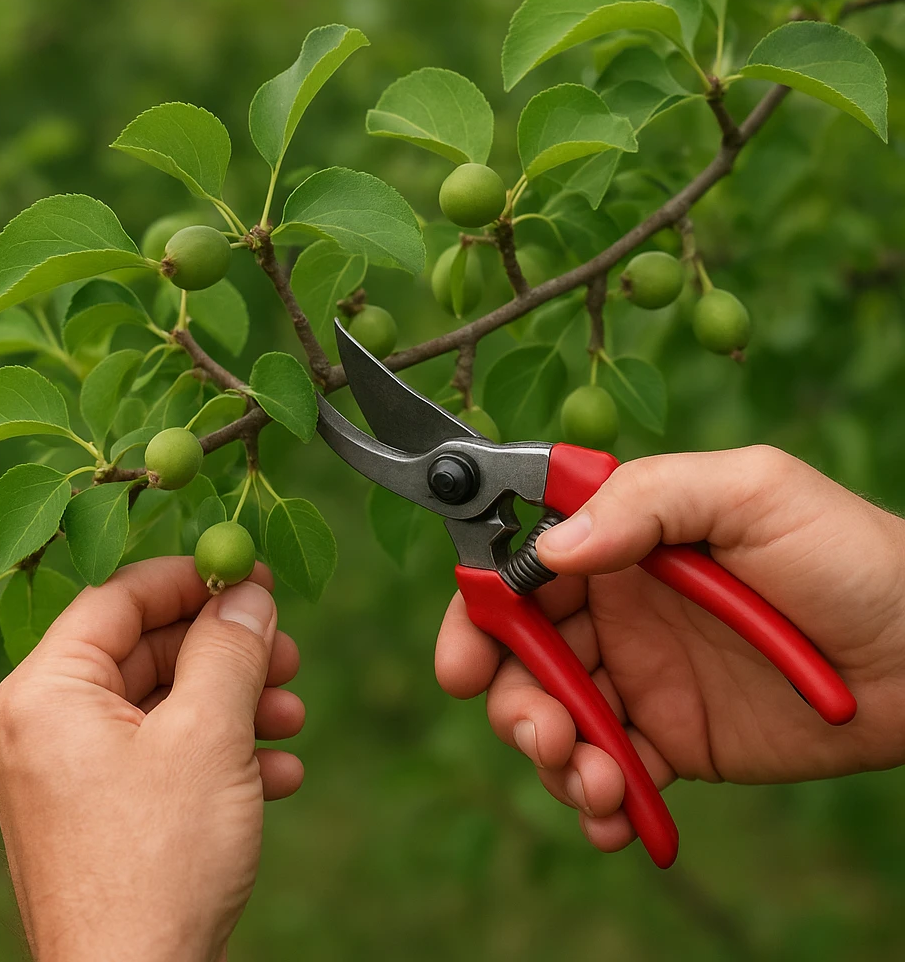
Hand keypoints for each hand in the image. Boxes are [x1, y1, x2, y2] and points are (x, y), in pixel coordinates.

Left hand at [0, 556, 303, 961]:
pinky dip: (222, 754)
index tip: (251, 574)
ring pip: (166, 706)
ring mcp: (76, 777)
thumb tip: (247, 595)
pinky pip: (166, 758)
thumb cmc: (159, 862)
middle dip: (226, 651)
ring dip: (236, 704)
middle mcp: (50, 728)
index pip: (119, 597)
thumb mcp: (209, 734)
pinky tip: (280, 773)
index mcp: (48, 693)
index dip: (191, 578)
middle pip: (148, 651)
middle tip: (287, 652)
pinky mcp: (106, 818)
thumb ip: (229, 649)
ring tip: (293, 717)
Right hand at [435, 446, 904, 853]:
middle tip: (539, 733)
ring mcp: (642, 676)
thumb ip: (646, 501)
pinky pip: (612, 772)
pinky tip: (619, 818)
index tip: (463, 656)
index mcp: (623, 541)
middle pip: (520, 652)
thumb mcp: (751, 492)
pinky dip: (597, 804)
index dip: (479, 607)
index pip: (520, 564)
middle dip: (508, 697)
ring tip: (600, 781)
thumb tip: (550, 549)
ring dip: (554, 757)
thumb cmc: (848, 554)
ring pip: (555, 716)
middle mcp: (618, 607)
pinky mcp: (673, 738)